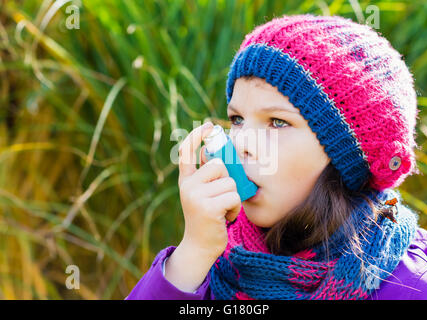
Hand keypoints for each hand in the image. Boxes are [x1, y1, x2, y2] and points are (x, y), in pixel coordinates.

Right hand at [177, 122, 241, 257]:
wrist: (200, 247)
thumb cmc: (208, 218)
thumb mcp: (203, 195)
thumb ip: (209, 177)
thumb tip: (223, 156)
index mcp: (186, 180)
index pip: (187, 151)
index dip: (197, 135)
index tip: (209, 125)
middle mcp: (187, 185)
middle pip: (219, 165)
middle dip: (227, 180)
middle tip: (222, 198)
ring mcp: (195, 196)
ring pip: (229, 182)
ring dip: (233, 197)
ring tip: (223, 210)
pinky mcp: (207, 207)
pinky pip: (233, 196)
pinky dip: (235, 208)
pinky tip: (225, 217)